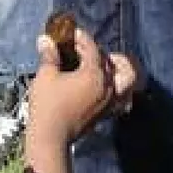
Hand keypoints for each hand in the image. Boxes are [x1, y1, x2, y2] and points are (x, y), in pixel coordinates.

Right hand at [25, 26, 140, 147]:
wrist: (51, 138)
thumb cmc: (48, 105)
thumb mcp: (45, 76)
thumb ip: (49, 56)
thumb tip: (45, 39)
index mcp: (95, 74)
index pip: (93, 49)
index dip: (82, 38)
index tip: (72, 33)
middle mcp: (108, 87)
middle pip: (114, 63)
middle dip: (101, 53)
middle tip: (84, 51)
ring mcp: (110, 102)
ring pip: (128, 82)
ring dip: (120, 70)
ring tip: (105, 67)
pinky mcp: (106, 114)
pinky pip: (123, 100)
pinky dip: (121, 91)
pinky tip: (108, 89)